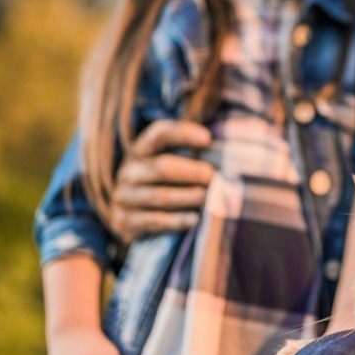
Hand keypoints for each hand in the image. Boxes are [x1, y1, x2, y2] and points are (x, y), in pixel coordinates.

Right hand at [111, 120, 214, 243]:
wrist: (131, 219)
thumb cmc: (161, 185)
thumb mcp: (168, 164)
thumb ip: (190, 155)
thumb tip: (229, 155)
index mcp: (140, 151)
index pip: (159, 134)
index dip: (183, 133)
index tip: (208, 138)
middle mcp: (129, 172)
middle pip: (162, 167)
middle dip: (192, 172)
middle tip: (214, 178)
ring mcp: (125, 197)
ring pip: (161, 196)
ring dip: (190, 197)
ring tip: (210, 199)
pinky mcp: (126, 222)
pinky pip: (156, 221)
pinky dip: (178, 220)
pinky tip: (195, 220)